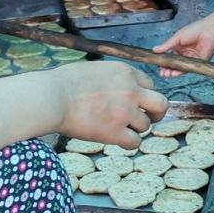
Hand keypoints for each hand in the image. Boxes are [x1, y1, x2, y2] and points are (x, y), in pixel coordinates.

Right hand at [49, 61, 168, 148]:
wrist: (52, 97)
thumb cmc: (64, 82)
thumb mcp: (95, 69)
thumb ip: (112, 78)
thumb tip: (114, 86)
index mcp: (125, 72)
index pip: (150, 84)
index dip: (143, 95)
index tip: (134, 102)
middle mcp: (131, 91)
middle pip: (161, 104)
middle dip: (156, 113)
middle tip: (146, 118)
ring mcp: (125, 112)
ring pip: (146, 126)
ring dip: (134, 129)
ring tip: (117, 128)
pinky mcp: (116, 132)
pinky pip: (135, 143)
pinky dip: (126, 143)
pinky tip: (115, 140)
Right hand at [153, 10, 213, 77]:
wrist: (209, 31)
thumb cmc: (195, 30)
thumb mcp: (177, 37)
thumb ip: (166, 46)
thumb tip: (155, 50)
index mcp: (179, 47)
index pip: (169, 56)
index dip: (163, 61)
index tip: (158, 64)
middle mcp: (184, 54)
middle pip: (174, 64)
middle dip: (167, 69)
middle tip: (162, 73)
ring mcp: (190, 59)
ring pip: (180, 68)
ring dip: (172, 72)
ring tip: (166, 74)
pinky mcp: (197, 62)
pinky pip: (188, 68)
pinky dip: (180, 71)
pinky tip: (174, 73)